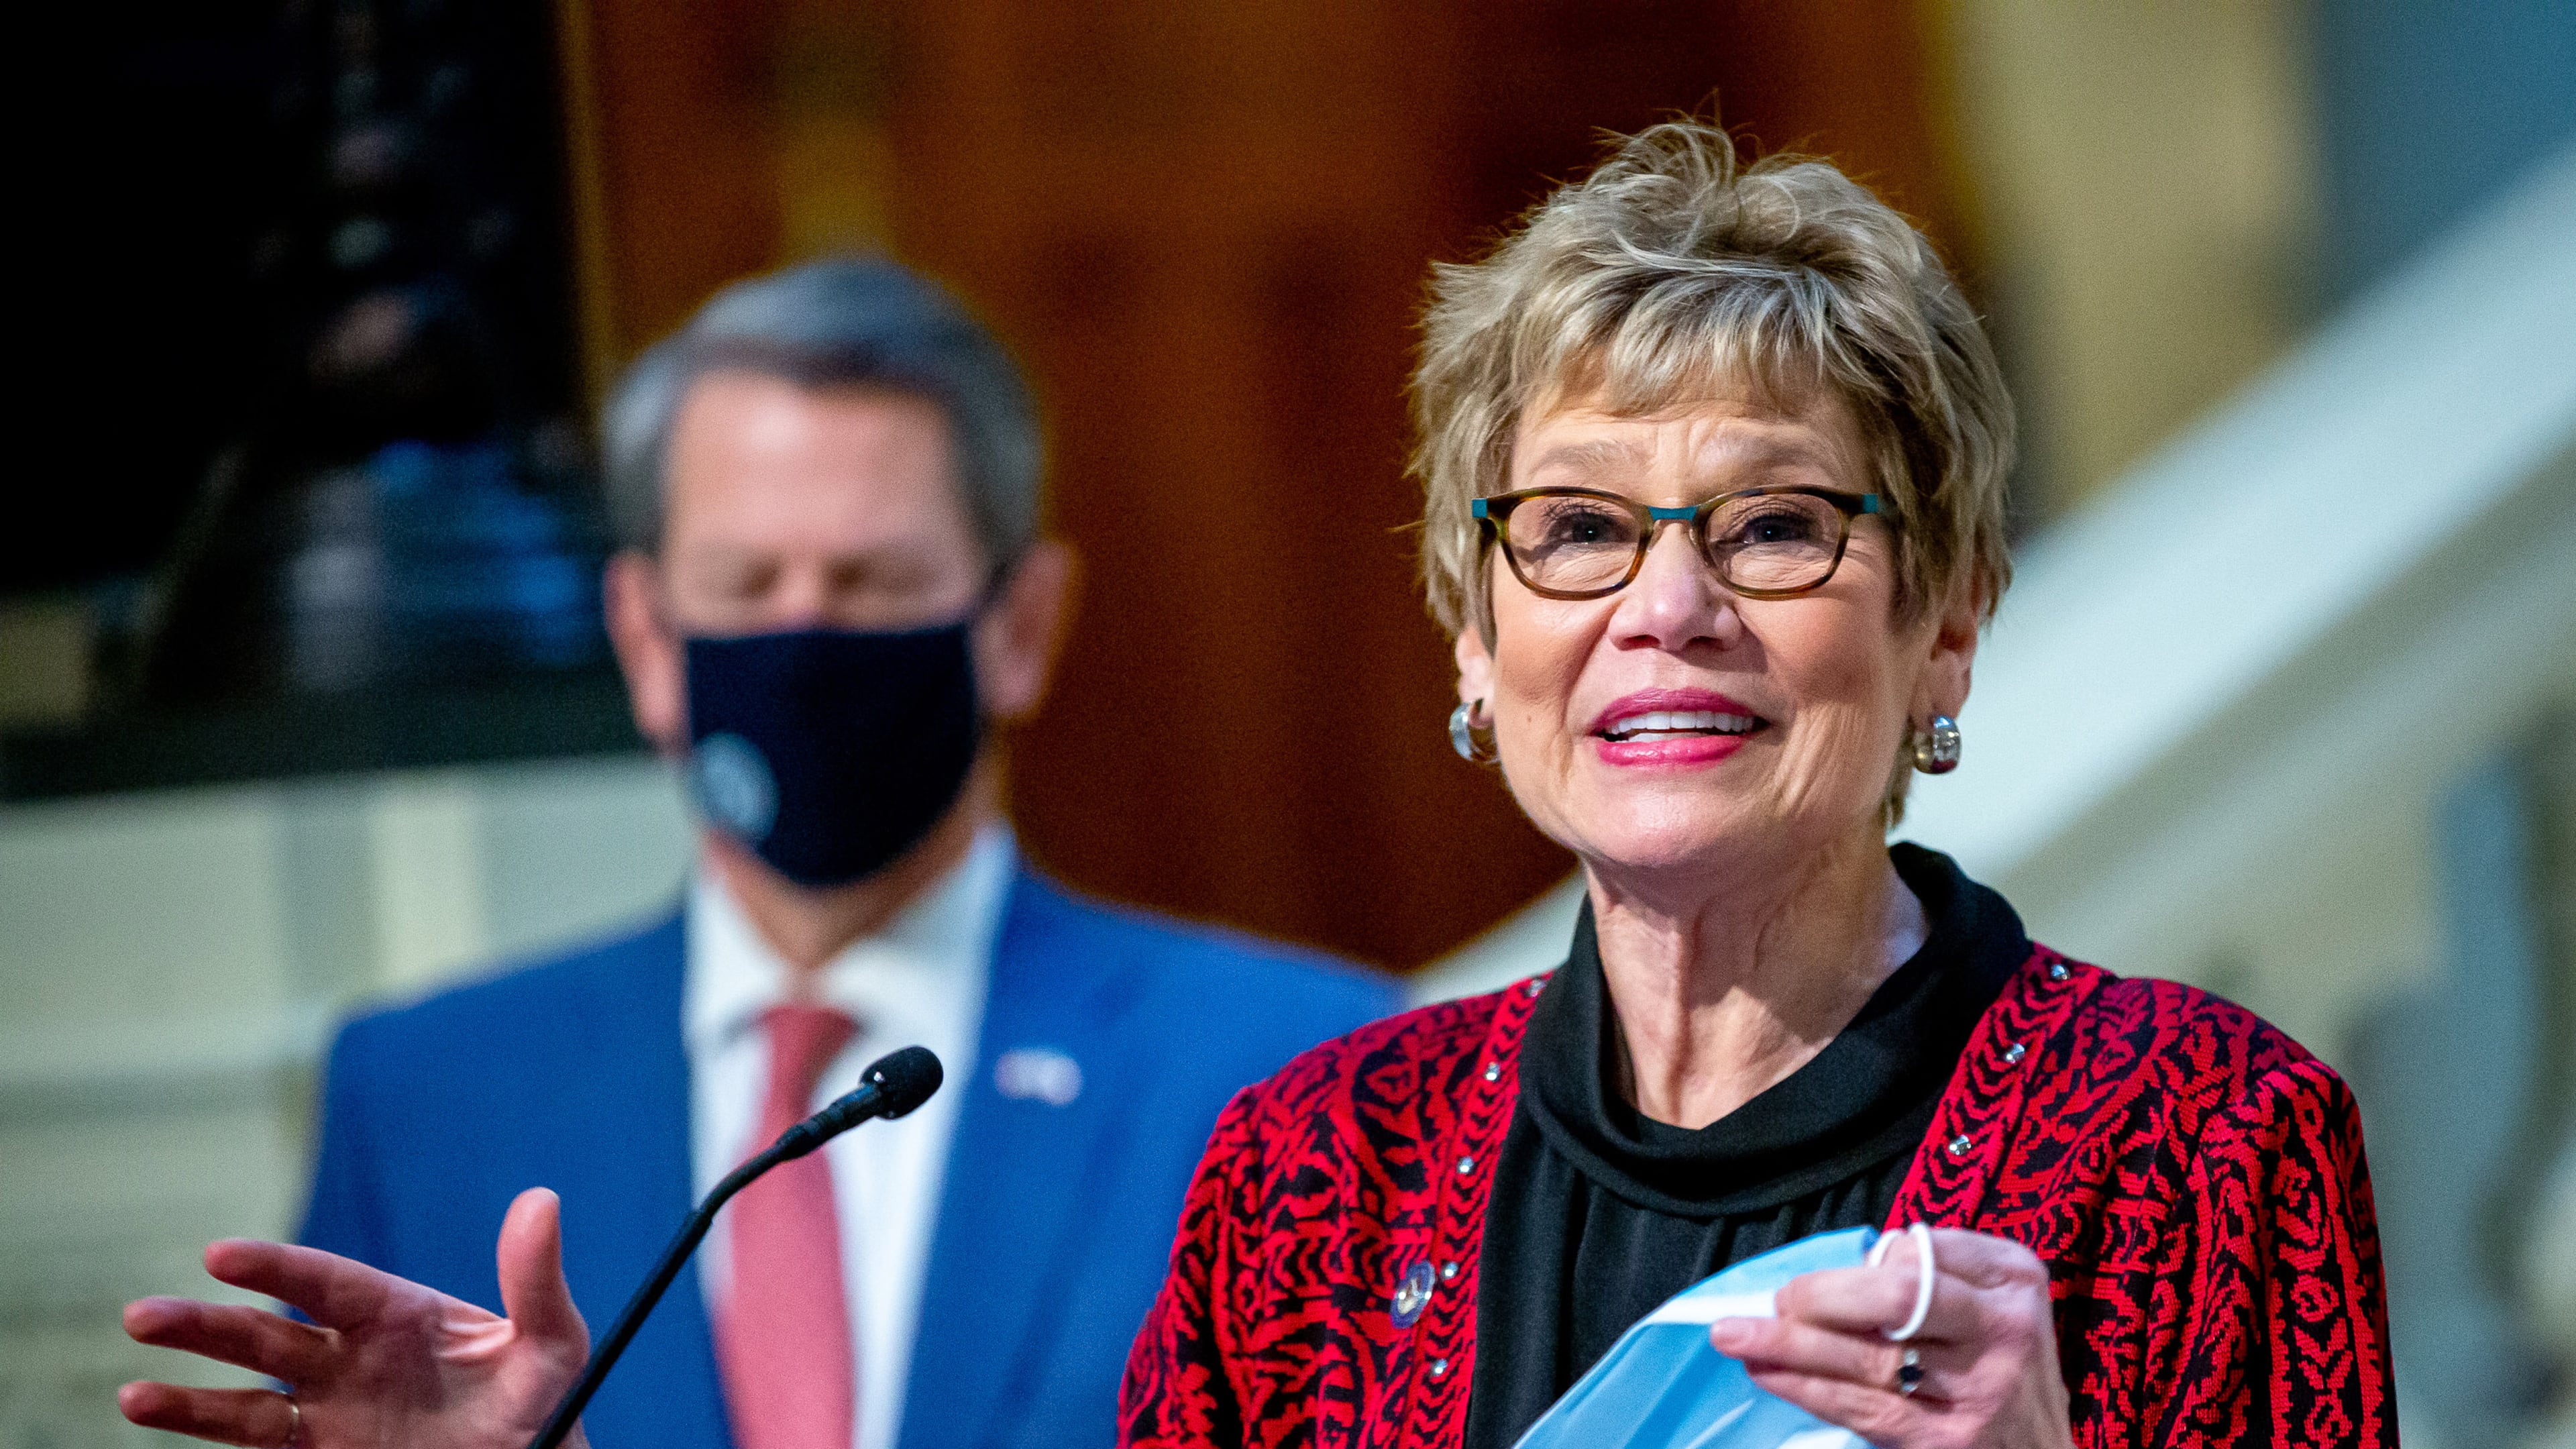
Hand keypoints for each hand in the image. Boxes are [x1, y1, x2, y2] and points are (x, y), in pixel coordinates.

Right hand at [118, 1187, 591, 1448]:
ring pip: (247, 1401)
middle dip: (206, 1326)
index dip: (274, 1267)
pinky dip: (207, 1436)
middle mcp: (351, 1358)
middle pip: (267, 1336)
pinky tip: (159, 1417)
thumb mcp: (552, 1343)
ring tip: (134, 1395)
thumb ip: (536, 1280)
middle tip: (143, 1316)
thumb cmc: (546, 1403)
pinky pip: (259, 1448)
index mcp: (397, 1314)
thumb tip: (542, 1200)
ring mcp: (331, 1412)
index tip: (221, 1256)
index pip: (325, 1284)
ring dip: (189, 1399)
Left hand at [1707, 1227, 2072, 1448]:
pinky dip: (1806, 1388)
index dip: (1859, 1265)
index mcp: (2012, 1279)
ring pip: (1868, 1358)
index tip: (1821, 1279)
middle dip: (1820, 1296)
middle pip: (1895, 1299)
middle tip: (1778, 1302)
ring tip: (1734, 1335)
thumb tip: (1839, 1273)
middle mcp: (2002, 1329)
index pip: (1918, 1252)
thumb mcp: (1991, 1296)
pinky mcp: (1947, 1441)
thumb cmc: (1999, 1357)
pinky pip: (1862, 1408)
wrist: (2042, 1447)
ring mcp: (1978, 1390)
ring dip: (1789, 1345)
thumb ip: (1931, 1270)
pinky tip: (1768, 1373)